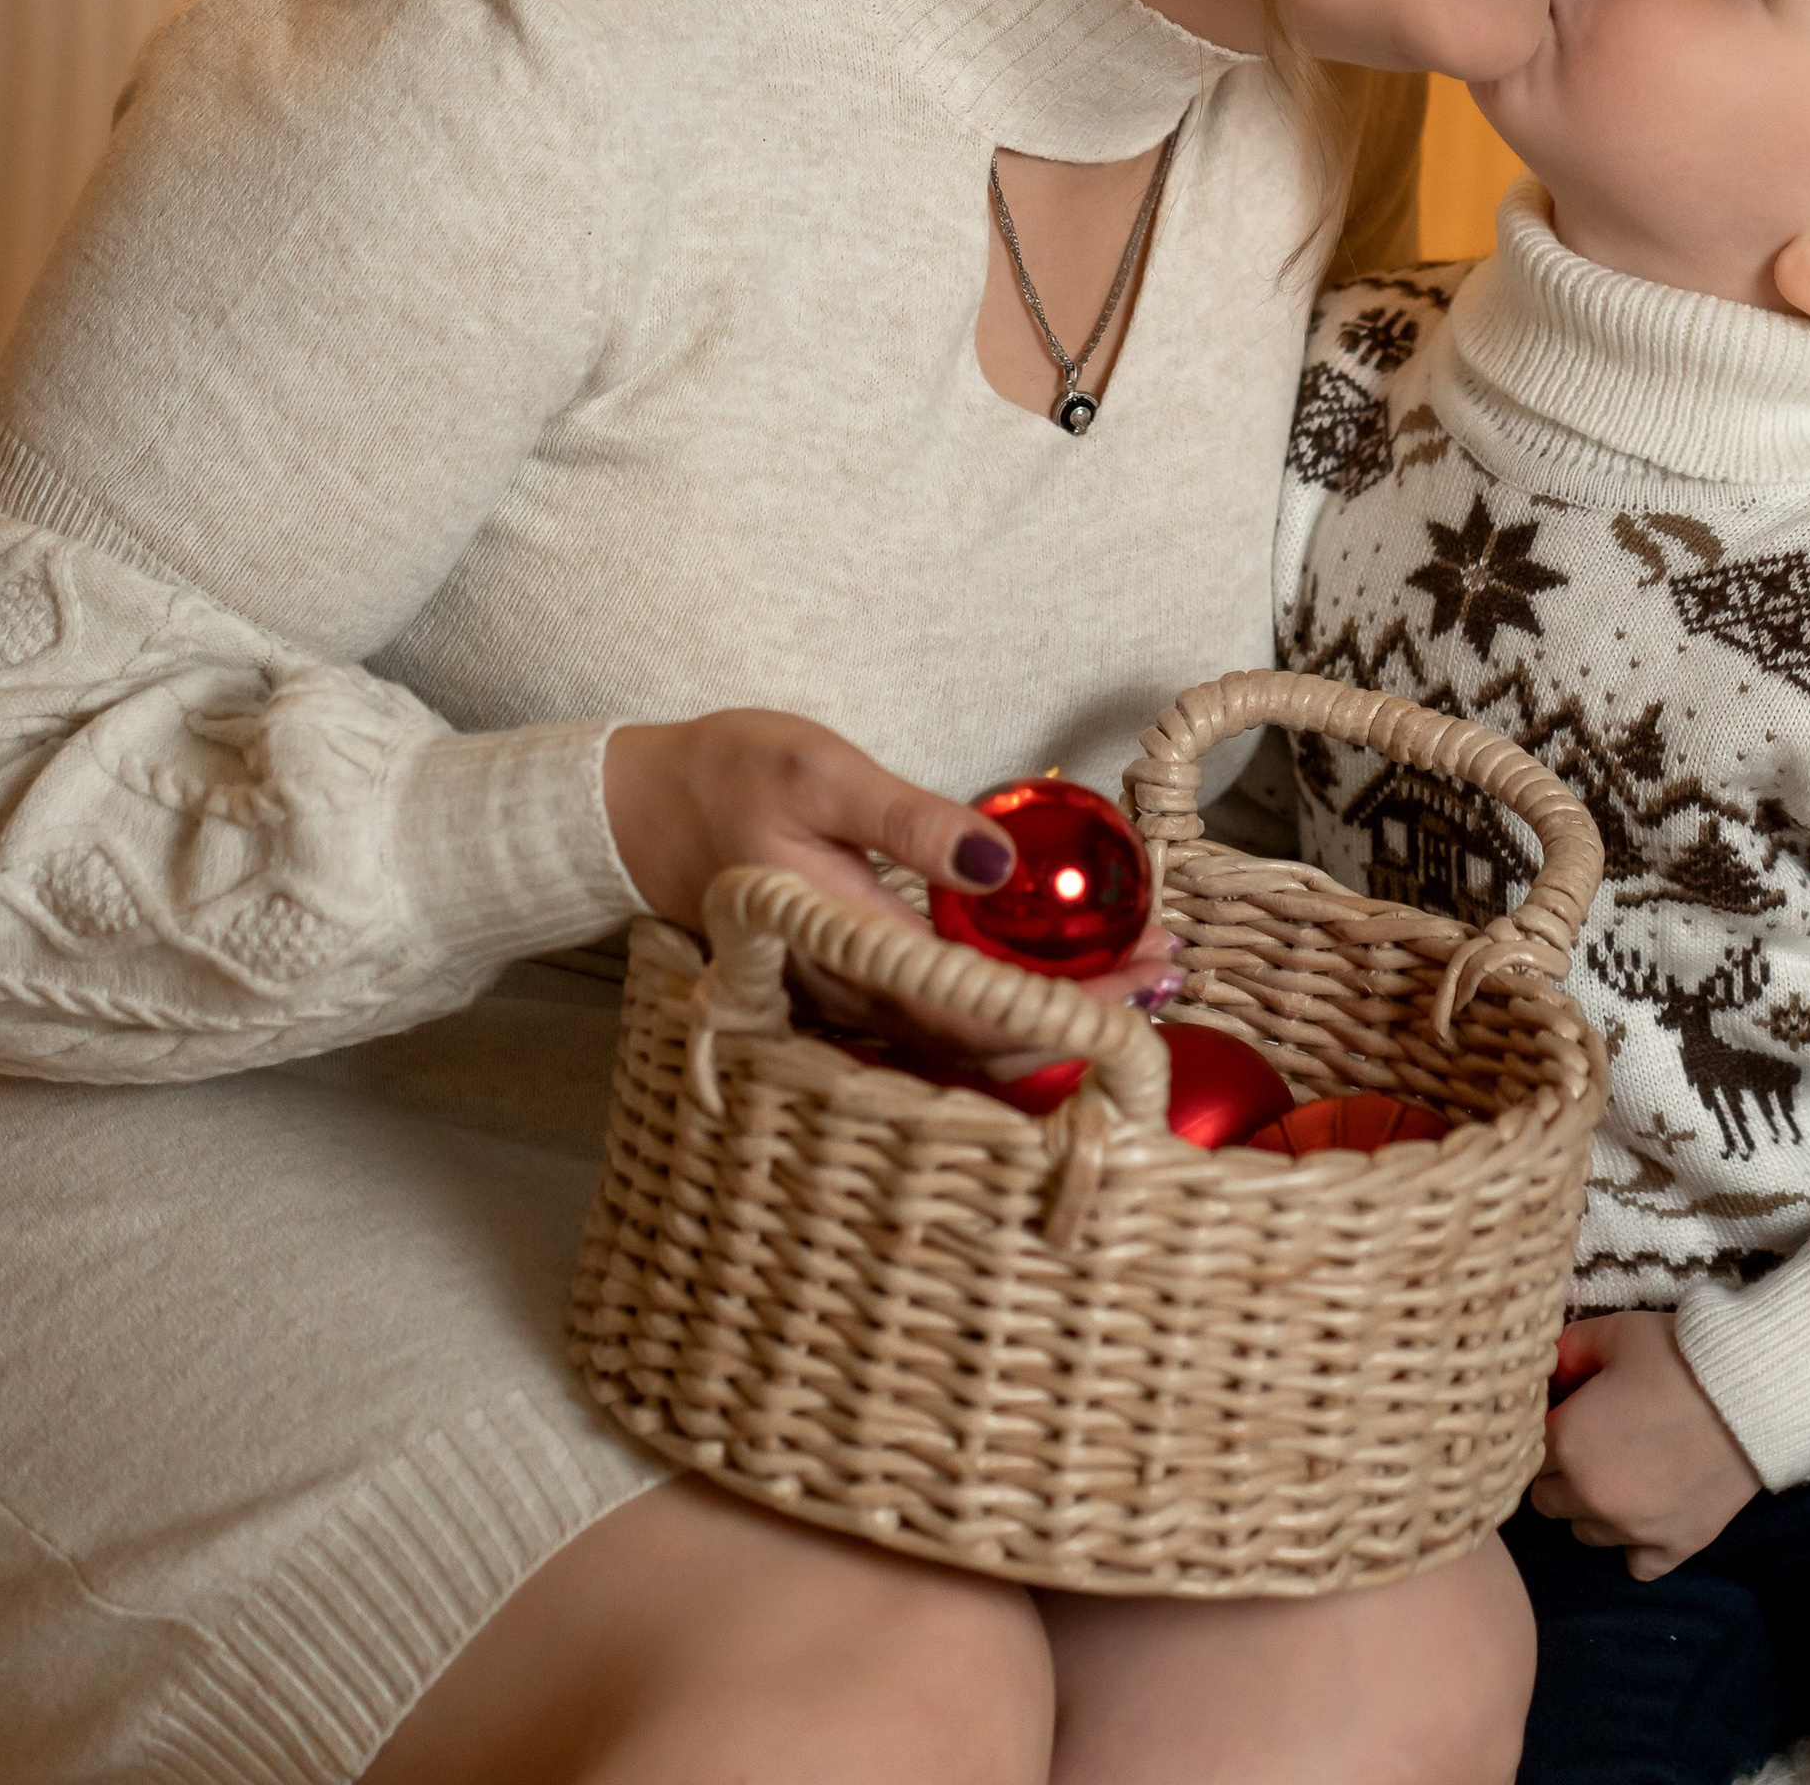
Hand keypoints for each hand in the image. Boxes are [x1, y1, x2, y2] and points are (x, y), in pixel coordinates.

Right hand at [600, 708, 1176, 1058]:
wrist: (640, 810)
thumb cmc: (729, 775)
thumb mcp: (821, 772)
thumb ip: (910, 823)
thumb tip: (1002, 866)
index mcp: (848, 944)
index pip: (980, 1006)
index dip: (1074, 1002)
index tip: (1149, 970)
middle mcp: (849, 994)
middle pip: (985, 1037)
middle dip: (1085, 1011)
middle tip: (1169, 965)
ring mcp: (845, 997)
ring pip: (965, 1034)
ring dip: (1054, 1008)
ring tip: (1136, 969)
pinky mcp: (847, 983)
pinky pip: (940, 1014)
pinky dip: (1009, 1000)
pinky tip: (1053, 970)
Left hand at [1530, 1312, 1759, 1581]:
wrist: (1751, 1392)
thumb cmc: (1677, 1356)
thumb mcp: (1613, 1333)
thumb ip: (1568, 1350)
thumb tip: (1550, 1369)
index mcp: (1566, 1444)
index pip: (1524, 1452)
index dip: (1542, 1430)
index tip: (1563, 1414)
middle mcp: (1591, 1497)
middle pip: (1547, 1499)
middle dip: (1558, 1472)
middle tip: (1589, 1441)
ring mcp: (1635, 1529)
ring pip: (1586, 1533)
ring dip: (1592, 1508)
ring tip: (1620, 1471)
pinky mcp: (1677, 1546)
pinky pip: (1637, 1565)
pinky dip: (1636, 1544)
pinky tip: (1646, 1511)